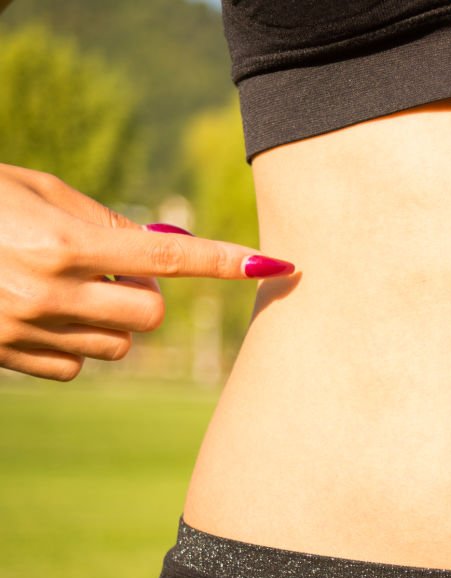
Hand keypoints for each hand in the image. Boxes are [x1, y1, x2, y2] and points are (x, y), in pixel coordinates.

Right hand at [0, 163, 295, 381]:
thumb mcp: (36, 190)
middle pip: (150, 313)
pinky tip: (40, 314)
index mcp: (62, 242)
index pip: (167, 258)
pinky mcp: (6, 356)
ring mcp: (24, 330)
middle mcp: (48, 291)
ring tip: (68, 288)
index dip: (223, 261)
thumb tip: (162, 251)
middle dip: (145, 294)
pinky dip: (76, 342)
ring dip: (111, 318)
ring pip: (118, 343)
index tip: (274, 264)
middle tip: (114, 270)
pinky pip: (77, 364)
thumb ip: (101, 221)